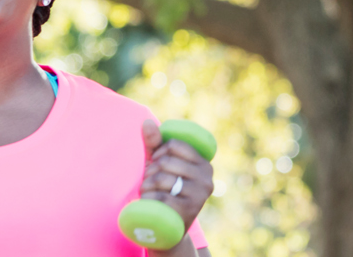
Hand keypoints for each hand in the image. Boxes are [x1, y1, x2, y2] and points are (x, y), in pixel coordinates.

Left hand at [139, 119, 212, 254]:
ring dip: (146, 185)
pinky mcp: (189, 211)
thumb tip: (147, 122)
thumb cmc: (164, 191)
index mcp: (203, 163)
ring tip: (146, 191)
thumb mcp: (161, 167)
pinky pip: (162, 197)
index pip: (175, 145)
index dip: (159, 151)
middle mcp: (206, 178)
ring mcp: (199, 195)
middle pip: (167, 161)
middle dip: (150, 170)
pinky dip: (148, 198)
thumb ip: (155, 145)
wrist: (169, 229)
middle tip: (148, 180)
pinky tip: (146, 201)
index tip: (155, 161)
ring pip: (162, 179)